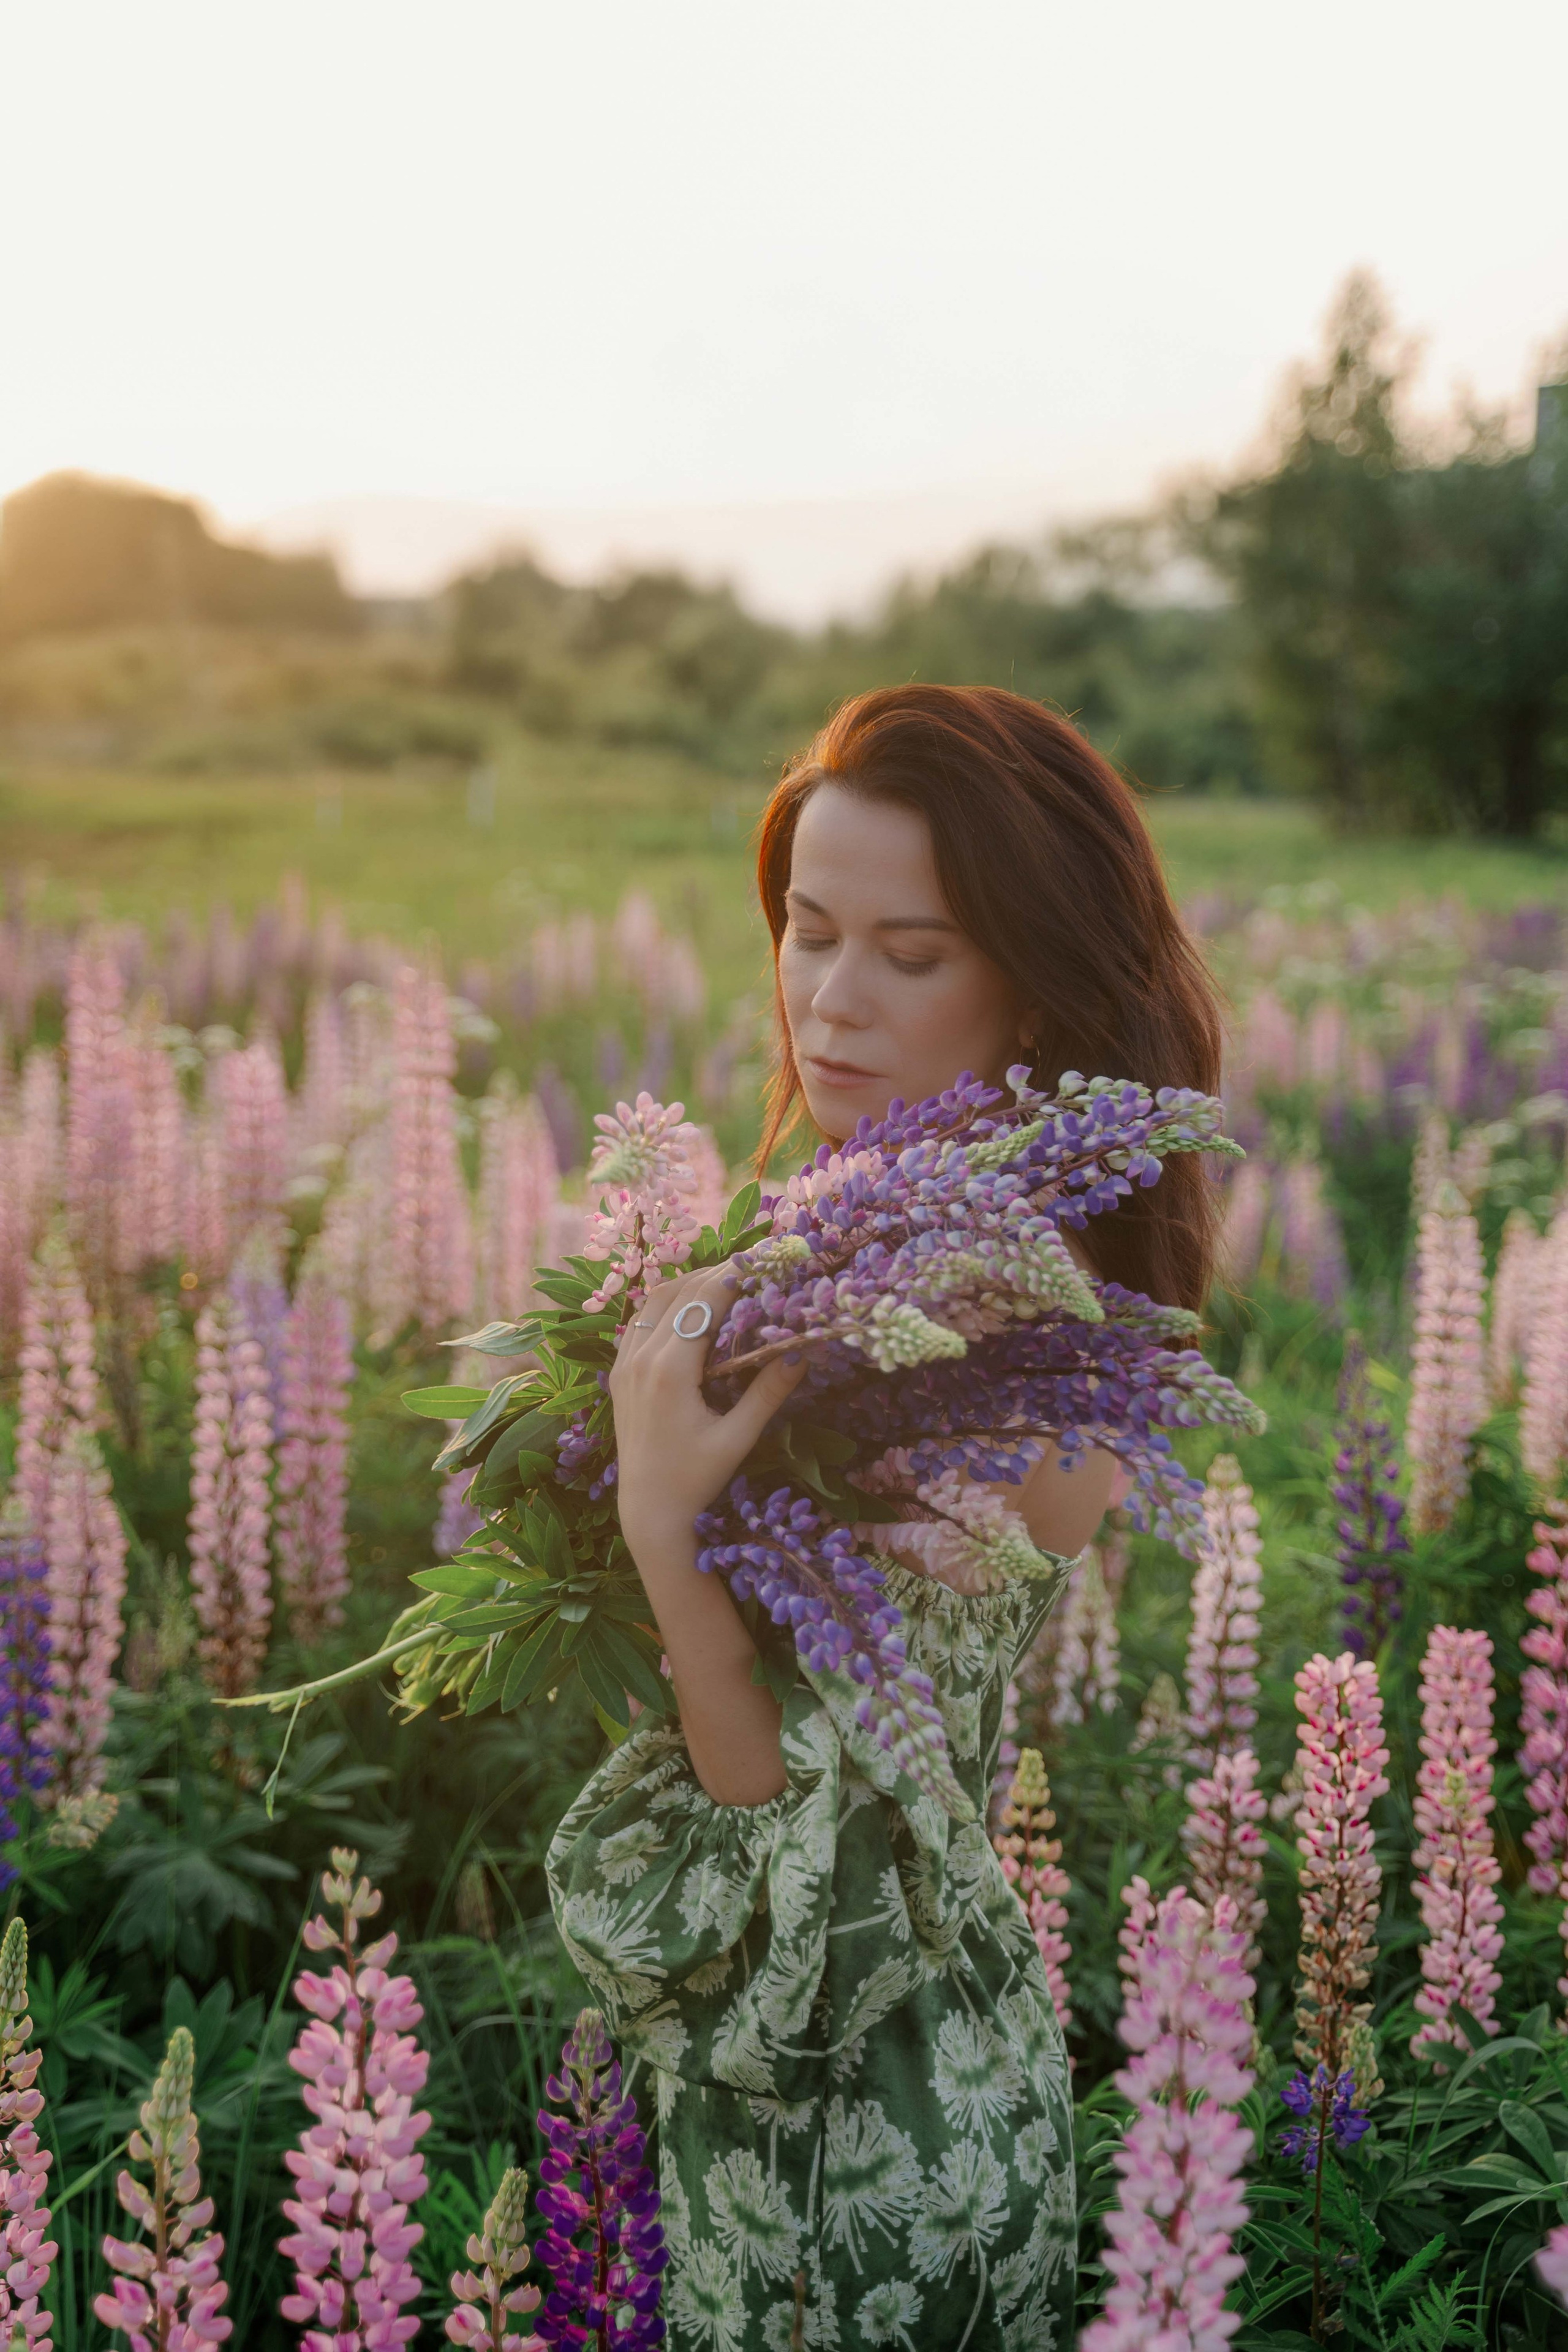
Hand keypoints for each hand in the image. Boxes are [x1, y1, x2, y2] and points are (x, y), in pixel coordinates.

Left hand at [608, 1266, 805, 1564]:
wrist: (649, 1510)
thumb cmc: (696, 1478)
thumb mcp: (737, 1438)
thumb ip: (767, 1394)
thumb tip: (801, 1353)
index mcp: (669, 1371)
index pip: (703, 1303)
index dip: (734, 1276)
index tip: (762, 1260)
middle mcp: (640, 1360)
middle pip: (678, 1293)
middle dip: (716, 1273)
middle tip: (752, 1263)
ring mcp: (624, 1364)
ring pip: (653, 1301)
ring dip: (689, 1283)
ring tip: (725, 1278)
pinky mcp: (619, 1373)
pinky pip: (640, 1321)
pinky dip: (667, 1304)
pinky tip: (691, 1307)